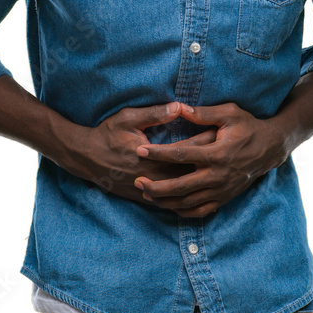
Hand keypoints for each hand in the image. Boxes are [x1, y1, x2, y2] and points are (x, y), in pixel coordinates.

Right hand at [65, 101, 217, 206]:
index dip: (204, 144)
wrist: (84, 158)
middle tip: (228, 157)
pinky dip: (184, 202)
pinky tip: (197, 197)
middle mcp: (151, 176)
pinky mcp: (141, 197)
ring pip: (180, 193)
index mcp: (151, 156)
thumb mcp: (128, 118)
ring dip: (198, 186)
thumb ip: (155, 114)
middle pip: (187, 173)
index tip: (220, 136)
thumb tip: (179, 107)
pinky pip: (168, 205)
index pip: (185, 152)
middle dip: (207, 165)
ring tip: (218, 177)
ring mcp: (146, 189)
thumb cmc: (106, 134)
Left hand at [133, 101, 291, 217]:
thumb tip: (178, 107)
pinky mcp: (225, 198)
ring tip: (145, 194)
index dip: (159, 153)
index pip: (181, 154)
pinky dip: (182, 211)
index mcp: (218, 153)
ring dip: (165, 200)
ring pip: (188, 202)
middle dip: (156, 185)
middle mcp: (219, 175)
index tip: (140, 150)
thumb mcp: (229, 114)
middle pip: (181, 186)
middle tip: (137, 180)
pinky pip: (200, 210)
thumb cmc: (248, 126)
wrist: (270, 148)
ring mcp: (222, 189)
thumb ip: (203, 113)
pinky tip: (167, 205)